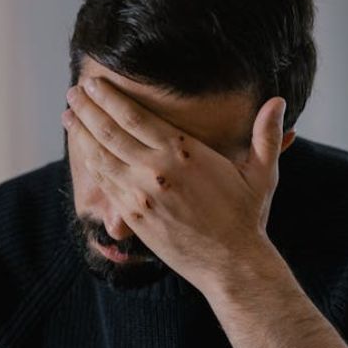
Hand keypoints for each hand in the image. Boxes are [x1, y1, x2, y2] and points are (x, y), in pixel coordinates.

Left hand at [62, 75, 288, 292]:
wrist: (231, 263)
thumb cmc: (245, 216)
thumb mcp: (261, 172)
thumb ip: (266, 135)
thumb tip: (279, 101)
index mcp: (183, 152)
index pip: (134, 116)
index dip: (108, 98)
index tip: (93, 84)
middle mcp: (156, 170)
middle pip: (109, 131)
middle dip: (87, 109)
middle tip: (72, 92)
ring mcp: (140, 195)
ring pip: (100, 157)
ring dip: (81, 134)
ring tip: (68, 116)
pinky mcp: (134, 217)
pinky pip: (105, 185)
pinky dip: (90, 165)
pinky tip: (82, 151)